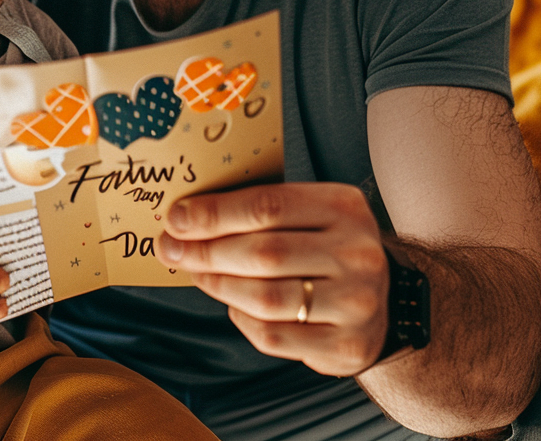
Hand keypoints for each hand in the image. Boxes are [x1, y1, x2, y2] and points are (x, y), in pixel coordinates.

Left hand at [156, 182, 389, 375]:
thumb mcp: (307, 211)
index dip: (214, 213)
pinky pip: (274, 336)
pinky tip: (232, 303)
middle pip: (264, 253)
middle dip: (206, 251)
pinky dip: (242, 318)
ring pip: (266, 298)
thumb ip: (256, 208)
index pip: (268, 205)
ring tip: (195, 273)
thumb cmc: (324, 244)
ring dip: (217, 284)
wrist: (381, 299)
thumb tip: (184, 216)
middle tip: (171, 249)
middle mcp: (357, 253)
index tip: (175, 219)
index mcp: (343, 206)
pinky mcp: (346, 346)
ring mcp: (357, 303)